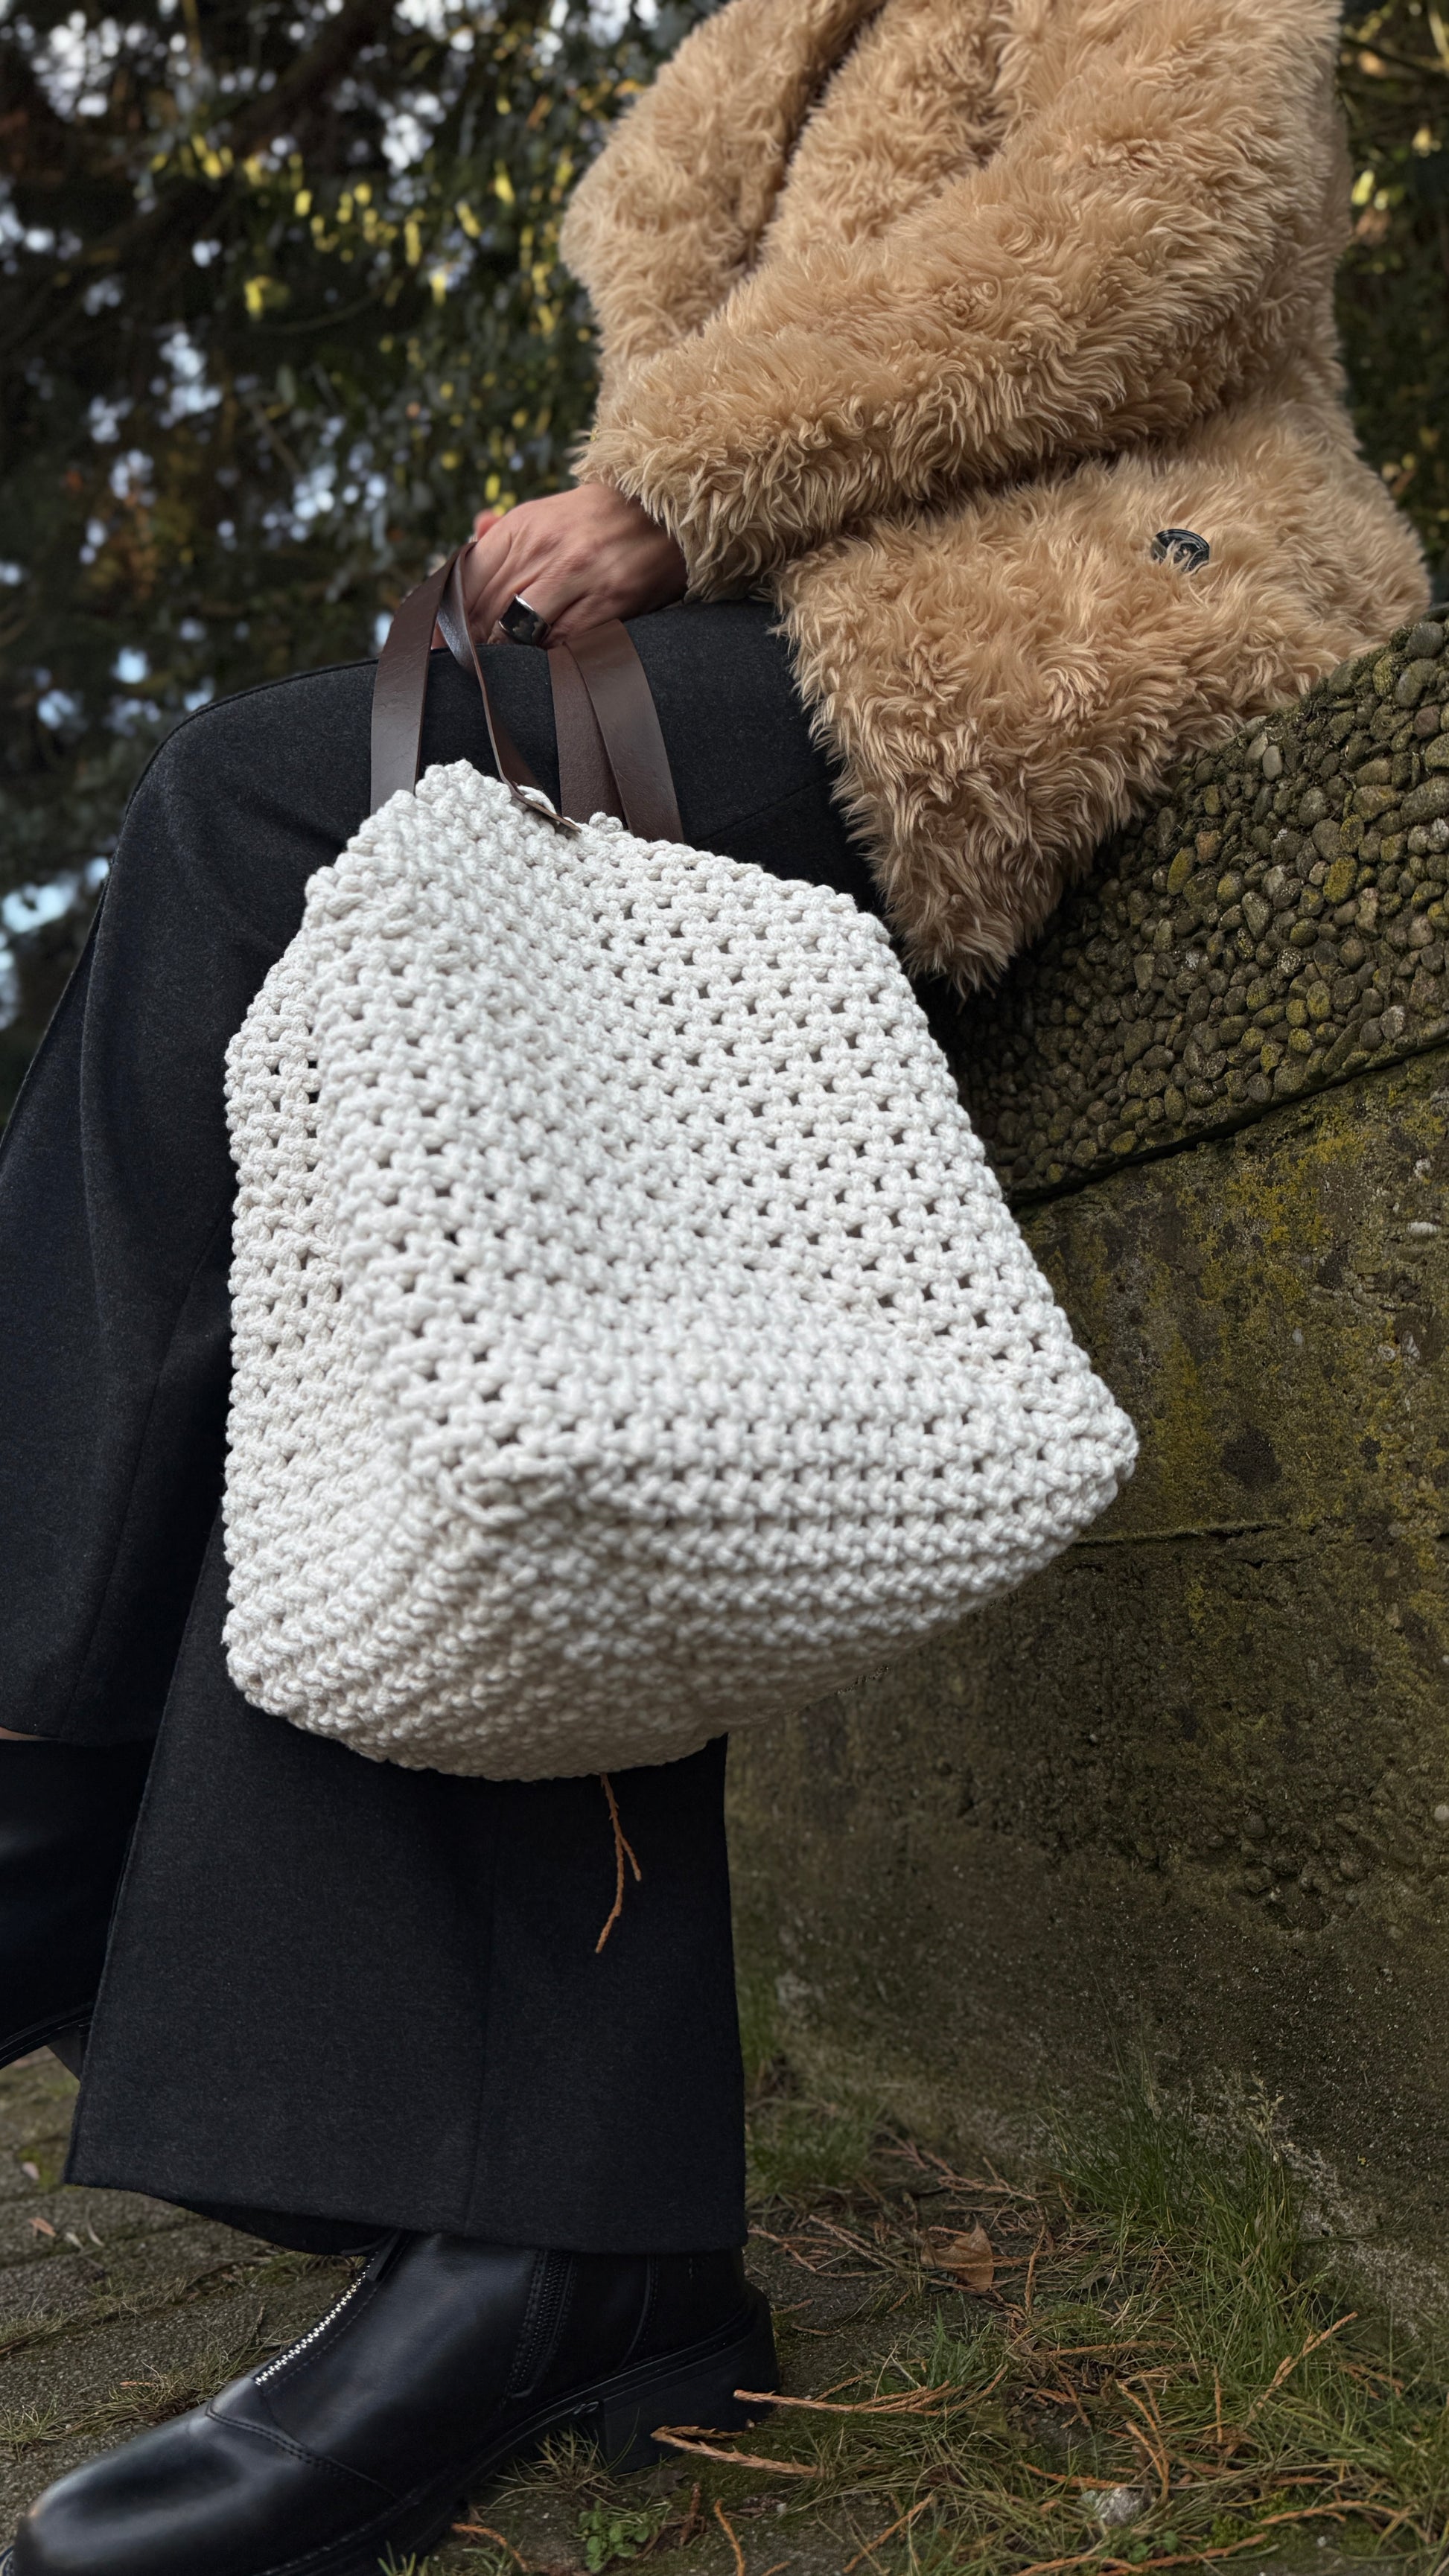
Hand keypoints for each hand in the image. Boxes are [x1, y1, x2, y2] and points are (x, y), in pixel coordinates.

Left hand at [459, 485, 686, 643]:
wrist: (664, 509)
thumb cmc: (595, 521)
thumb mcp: (543, 516)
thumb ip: (501, 539)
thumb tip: (469, 543)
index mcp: (523, 527)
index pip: (466, 579)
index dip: (447, 617)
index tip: (440, 640)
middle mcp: (546, 549)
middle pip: (486, 610)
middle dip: (472, 641)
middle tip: (468, 662)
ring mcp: (578, 577)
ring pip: (517, 632)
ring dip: (505, 655)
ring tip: (503, 666)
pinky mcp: (608, 603)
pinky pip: (560, 646)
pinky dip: (545, 659)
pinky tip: (540, 663)